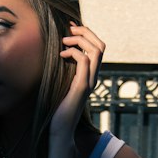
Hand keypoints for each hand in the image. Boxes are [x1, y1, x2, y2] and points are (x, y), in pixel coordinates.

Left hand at [51, 22, 104, 136]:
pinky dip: (73, 52)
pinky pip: (84, 60)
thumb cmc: (58, 109)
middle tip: (69, 28)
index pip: (97, 48)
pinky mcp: (82, 86)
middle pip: (101, 45)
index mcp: (90, 75)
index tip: (70, 28)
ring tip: (64, 40)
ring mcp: (90, 82)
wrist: (60, 129)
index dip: (86, 33)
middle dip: (86, 31)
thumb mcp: (61, 85)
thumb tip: (56, 57)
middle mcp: (93, 77)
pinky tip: (61, 55)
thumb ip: (64, 72)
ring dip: (80, 39)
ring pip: (96, 50)